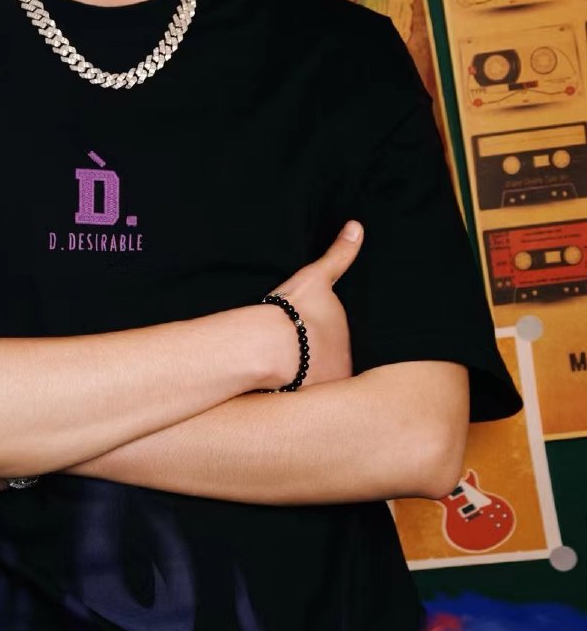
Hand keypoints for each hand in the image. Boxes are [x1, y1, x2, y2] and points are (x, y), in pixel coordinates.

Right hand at [265, 219, 363, 388]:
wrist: (272, 344)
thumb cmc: (294, 309)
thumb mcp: (318, 277)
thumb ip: (339, 255)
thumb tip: (357, 226)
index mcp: (346, 343)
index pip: (338, 346)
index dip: (323, 343)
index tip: (309, 339)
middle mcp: (341, 369)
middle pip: (330, 368)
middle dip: (318, 365)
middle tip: (296, 357)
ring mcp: (322, 389)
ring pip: (314, 386)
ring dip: (303, 382)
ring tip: (284, 375)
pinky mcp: (300, 404)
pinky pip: (295, 401)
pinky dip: (286, 396)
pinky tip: (272, 391)